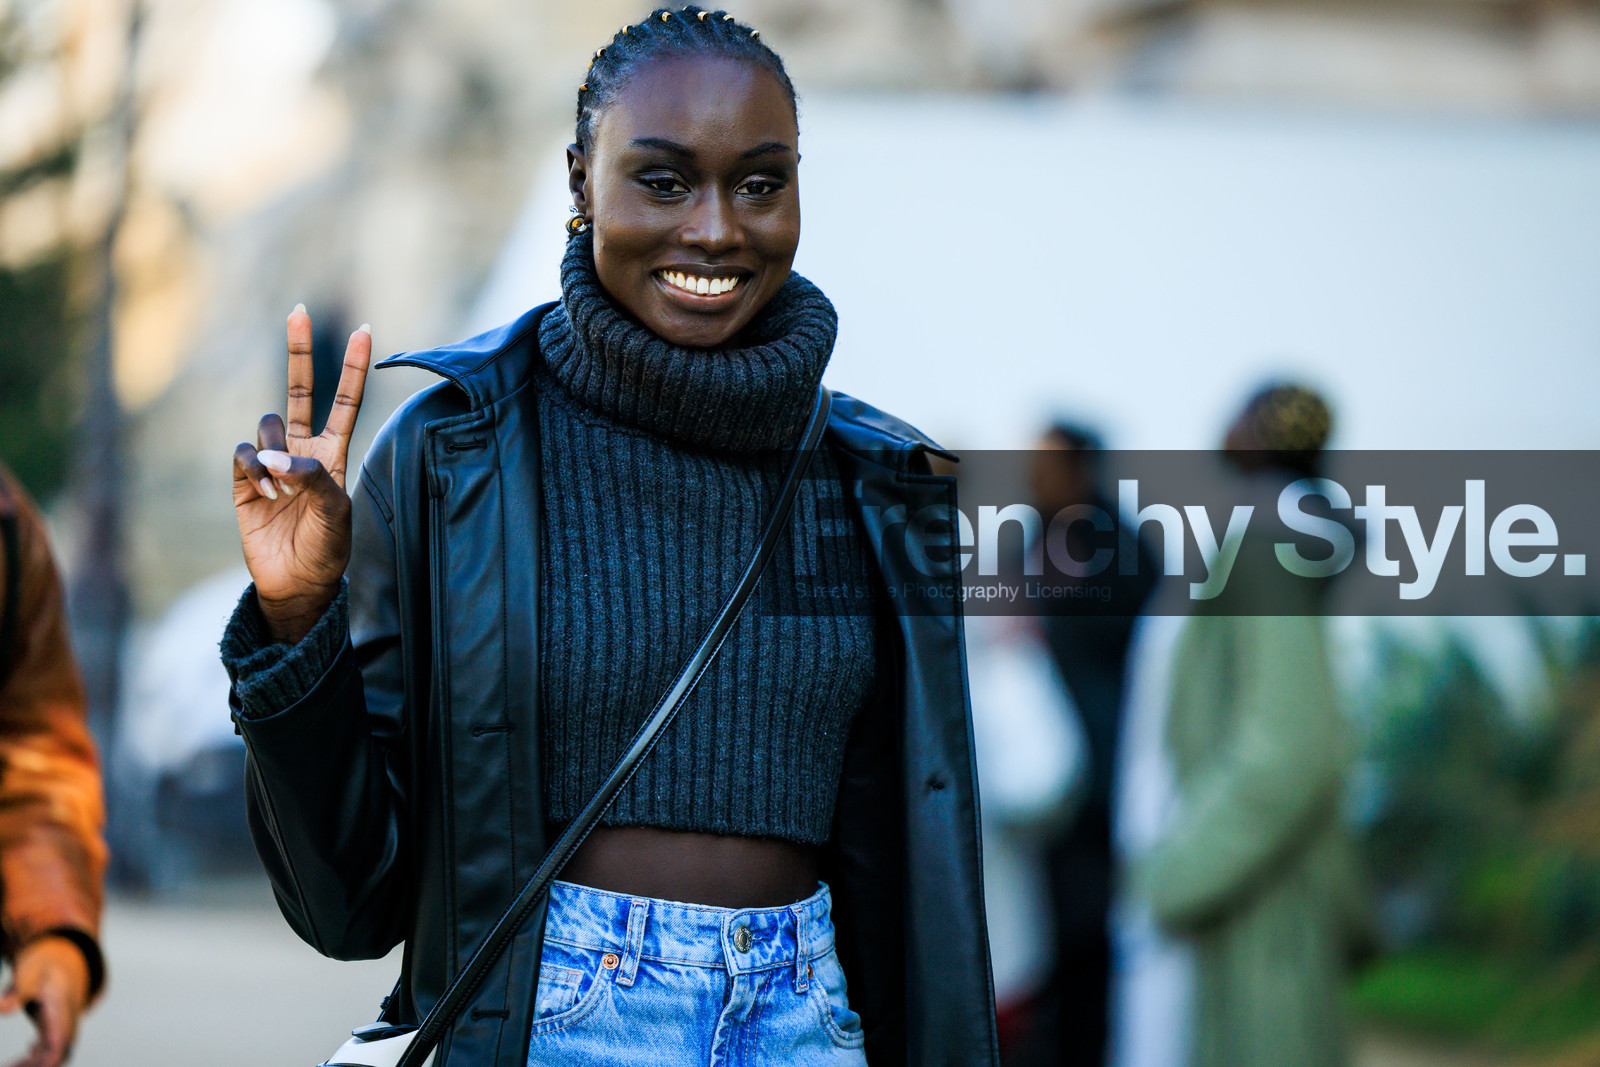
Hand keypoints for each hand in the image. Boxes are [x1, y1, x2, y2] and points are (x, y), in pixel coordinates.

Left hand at [0, 937, 89, 1066]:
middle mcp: (66, 1021)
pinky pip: (48, 1051)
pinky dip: (34, 1059)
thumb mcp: (29, 975)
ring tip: (8, 1066)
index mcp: (61, 1009)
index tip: (31, 1064)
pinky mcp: (54, 1029)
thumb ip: (15, 992)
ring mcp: (62, 1026)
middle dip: (36, 1066)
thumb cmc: (43, 966)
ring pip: (52, 1056)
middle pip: (58, 1054)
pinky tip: (20, 1058)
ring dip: (32, 1065)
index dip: (49, 1059)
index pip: (60, 1041)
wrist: (62, 959)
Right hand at [233, 307, 371, 643]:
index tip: (365, 329)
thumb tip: (274, 456)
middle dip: (298, 351)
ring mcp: (270, 462)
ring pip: (268, 426)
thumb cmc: (327, 549)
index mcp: (334, 453)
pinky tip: (266, 497)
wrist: (296, 583)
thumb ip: (313, 478)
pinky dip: (254, 471)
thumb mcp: (336, 513)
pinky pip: (243, 454)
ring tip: (283, 491)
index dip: (354, 367)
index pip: (346, 401)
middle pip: (299, 391)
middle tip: (300, 311)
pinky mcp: (243, 479)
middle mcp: (302, 449)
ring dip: (275, 453)